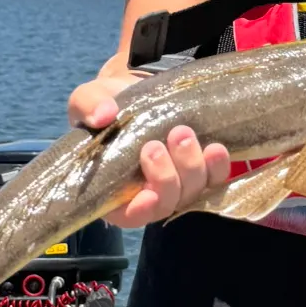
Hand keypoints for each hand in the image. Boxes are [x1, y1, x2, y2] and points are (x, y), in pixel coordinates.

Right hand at [66, 71, 230, 227]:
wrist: (137, 90)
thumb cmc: (107, 105)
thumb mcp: (87, 100)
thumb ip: (88, 106)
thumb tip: (102, 115)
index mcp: (115, 190)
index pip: (130, 215)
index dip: (141, 210)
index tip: (147, 194)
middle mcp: (150, 193)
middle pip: (167, 202)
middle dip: (165, 178)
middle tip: (155, 146)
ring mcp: (179, 182)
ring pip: (192, 191)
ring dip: (191, 167)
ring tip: (182, 133)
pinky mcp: (202, 167)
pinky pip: (216, 177)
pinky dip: (218, 166)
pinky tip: (215, 148)